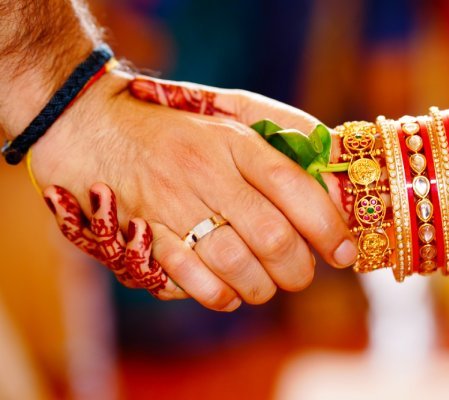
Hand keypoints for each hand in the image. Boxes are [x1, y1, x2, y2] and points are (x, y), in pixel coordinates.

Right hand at [36, 71, 356, 310]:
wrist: (96, 132)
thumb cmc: (178, 128)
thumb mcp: (232, 113)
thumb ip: (287, 134)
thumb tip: (334, 172)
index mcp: (233, 142)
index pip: (294, 187)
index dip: (328, 227)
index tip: (344, 251)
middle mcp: (206, 174)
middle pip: (272, 238)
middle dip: (299, 270)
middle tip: (303, 273)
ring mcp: (173, 207)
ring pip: (237, 266)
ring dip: (264, 287)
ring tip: (268, 284)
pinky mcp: (147, 236)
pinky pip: (195, 283)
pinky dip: (223, 297)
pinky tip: (231, 291)